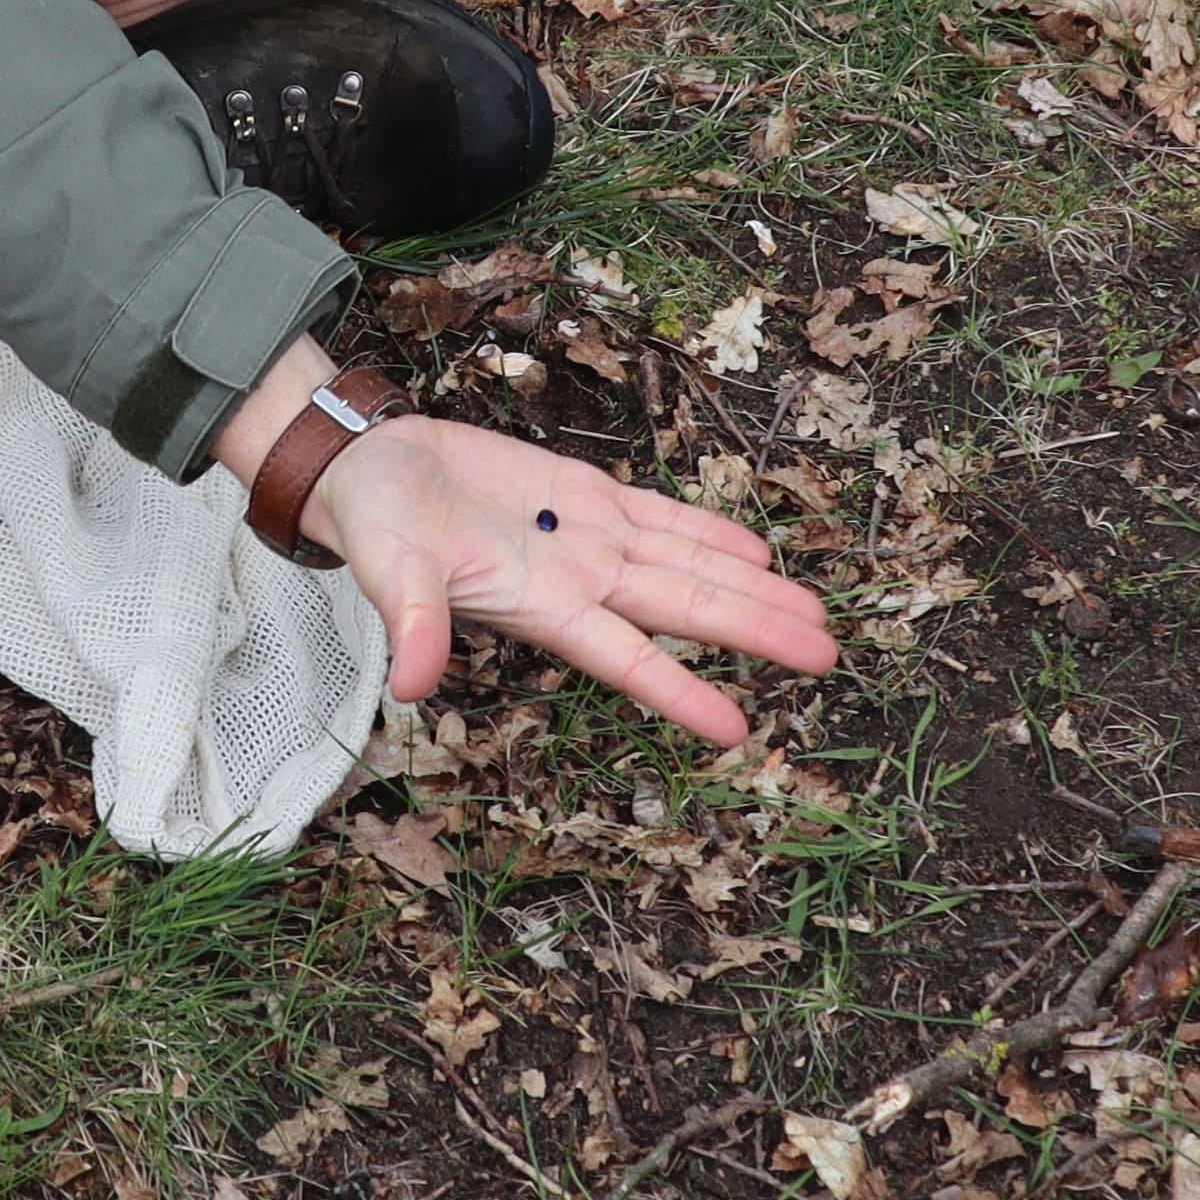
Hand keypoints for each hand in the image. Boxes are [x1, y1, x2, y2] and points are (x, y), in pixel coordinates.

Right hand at [221, 341, 835, 748]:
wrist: (370, 467)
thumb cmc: (374, 527)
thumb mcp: (390, 577)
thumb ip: (414, 630)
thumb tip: (413, 693)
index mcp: (541, 612)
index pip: (628, 661)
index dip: (682, 694)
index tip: (738, 733)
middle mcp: (581, 583)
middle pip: (686, 609)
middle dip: (756, 631)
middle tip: (829, 655)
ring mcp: (589, 539)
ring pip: (689, 565)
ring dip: (752, 588)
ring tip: (817, 613)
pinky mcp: (585, 492)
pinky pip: (662, 515)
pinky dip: (710, 531)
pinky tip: (758, 547)